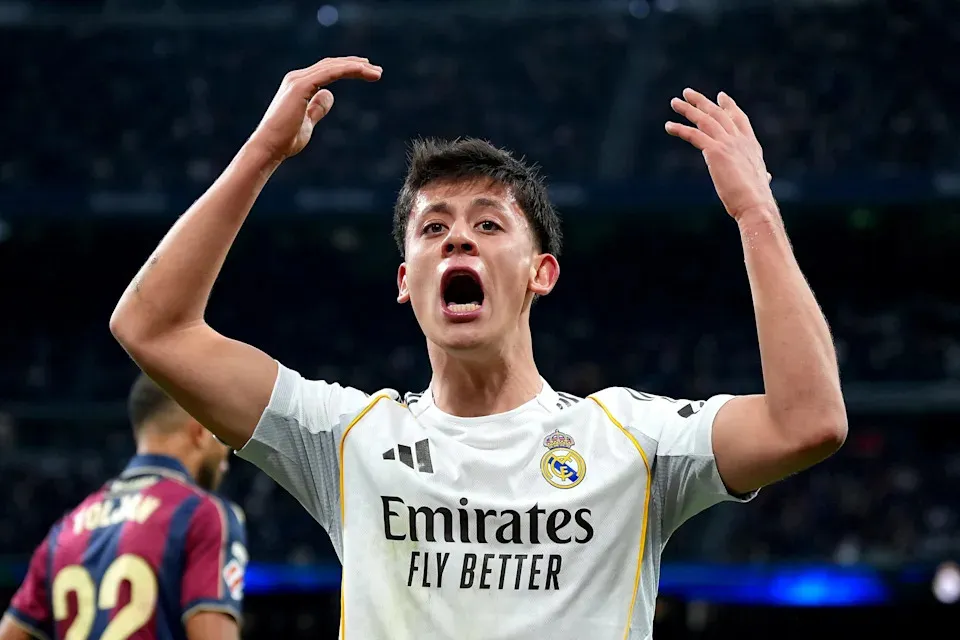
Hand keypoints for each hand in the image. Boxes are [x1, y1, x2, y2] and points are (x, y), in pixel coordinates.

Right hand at [249, 56, 381, 161]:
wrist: (269, 146)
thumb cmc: (286, 140)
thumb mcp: (308, 122)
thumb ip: (317, 108)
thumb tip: (330, 95)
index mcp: (299, 85)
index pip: (327, 70)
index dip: (347, 68)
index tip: (366, 71)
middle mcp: (297, 78)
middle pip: (332, 65)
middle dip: (356, 65)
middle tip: (377, 70)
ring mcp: (298, 80)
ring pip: (333, 66)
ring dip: (357, 67)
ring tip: (376, 72)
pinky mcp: (301, 86)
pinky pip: (329, 73)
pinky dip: (347, 69)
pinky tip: (362, 71)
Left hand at [666, 89, 773, 219]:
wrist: (755, 203)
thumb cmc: (757, 198)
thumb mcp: (760, 181)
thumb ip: (761, 175)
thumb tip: (766, 177)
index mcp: (751, 145)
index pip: (739, 119)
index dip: (729, 106)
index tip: (720, 96)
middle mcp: (739, 140)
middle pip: (718, 114)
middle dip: (702, 101)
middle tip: (687, 93)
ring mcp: (728, 143)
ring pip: (705, 119)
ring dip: (688, 109)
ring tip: (674, 102)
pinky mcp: (715, 151)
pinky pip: (694, 135)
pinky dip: (680, 129)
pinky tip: (668, 126)